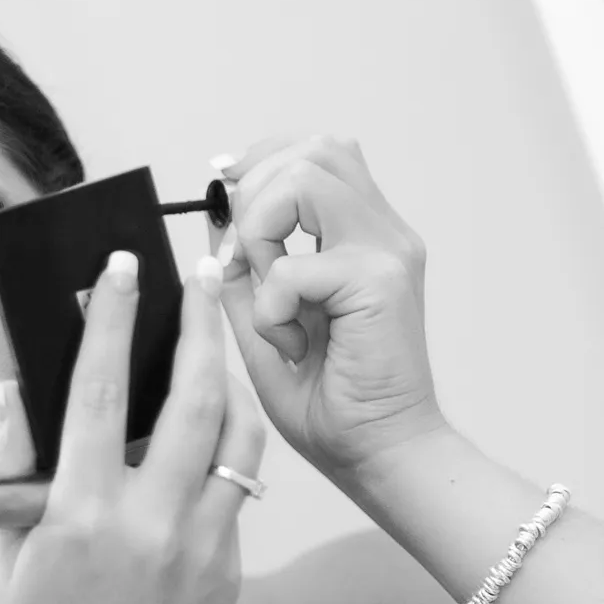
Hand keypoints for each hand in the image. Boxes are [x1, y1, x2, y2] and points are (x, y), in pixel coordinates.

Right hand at [0, 251, 265, 603]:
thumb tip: (12, 385)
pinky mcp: (229, 566)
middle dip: (199, 325)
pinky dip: (229, 439)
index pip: (102, 391)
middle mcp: (149, 522)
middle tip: (201, 276)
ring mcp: (199, 545)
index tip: (122, 270)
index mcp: (81, 512)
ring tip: (220, 337)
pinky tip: (213, 419)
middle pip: (190, 398)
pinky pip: (239, 483)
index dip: (113, 320)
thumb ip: (10, 462)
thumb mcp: (7, 551)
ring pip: (236, 435)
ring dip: (230, 374)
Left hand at [211, 135, 447, 477]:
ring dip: (263, 233)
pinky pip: (292, 265)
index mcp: (363, 233)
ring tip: (272, 296)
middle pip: (315, 148)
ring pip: (304, 179)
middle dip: (255, 193)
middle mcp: (383, 232)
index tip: (222, 188)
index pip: (318, 151)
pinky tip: (291, 342)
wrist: (377, 455)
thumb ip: (246, 268)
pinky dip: (271, 305)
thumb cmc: (330, 399)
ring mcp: (387, 251)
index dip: (262, 158)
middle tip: (247, 261)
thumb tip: (215, 219)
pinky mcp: (380, 281)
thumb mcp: (269, 318)